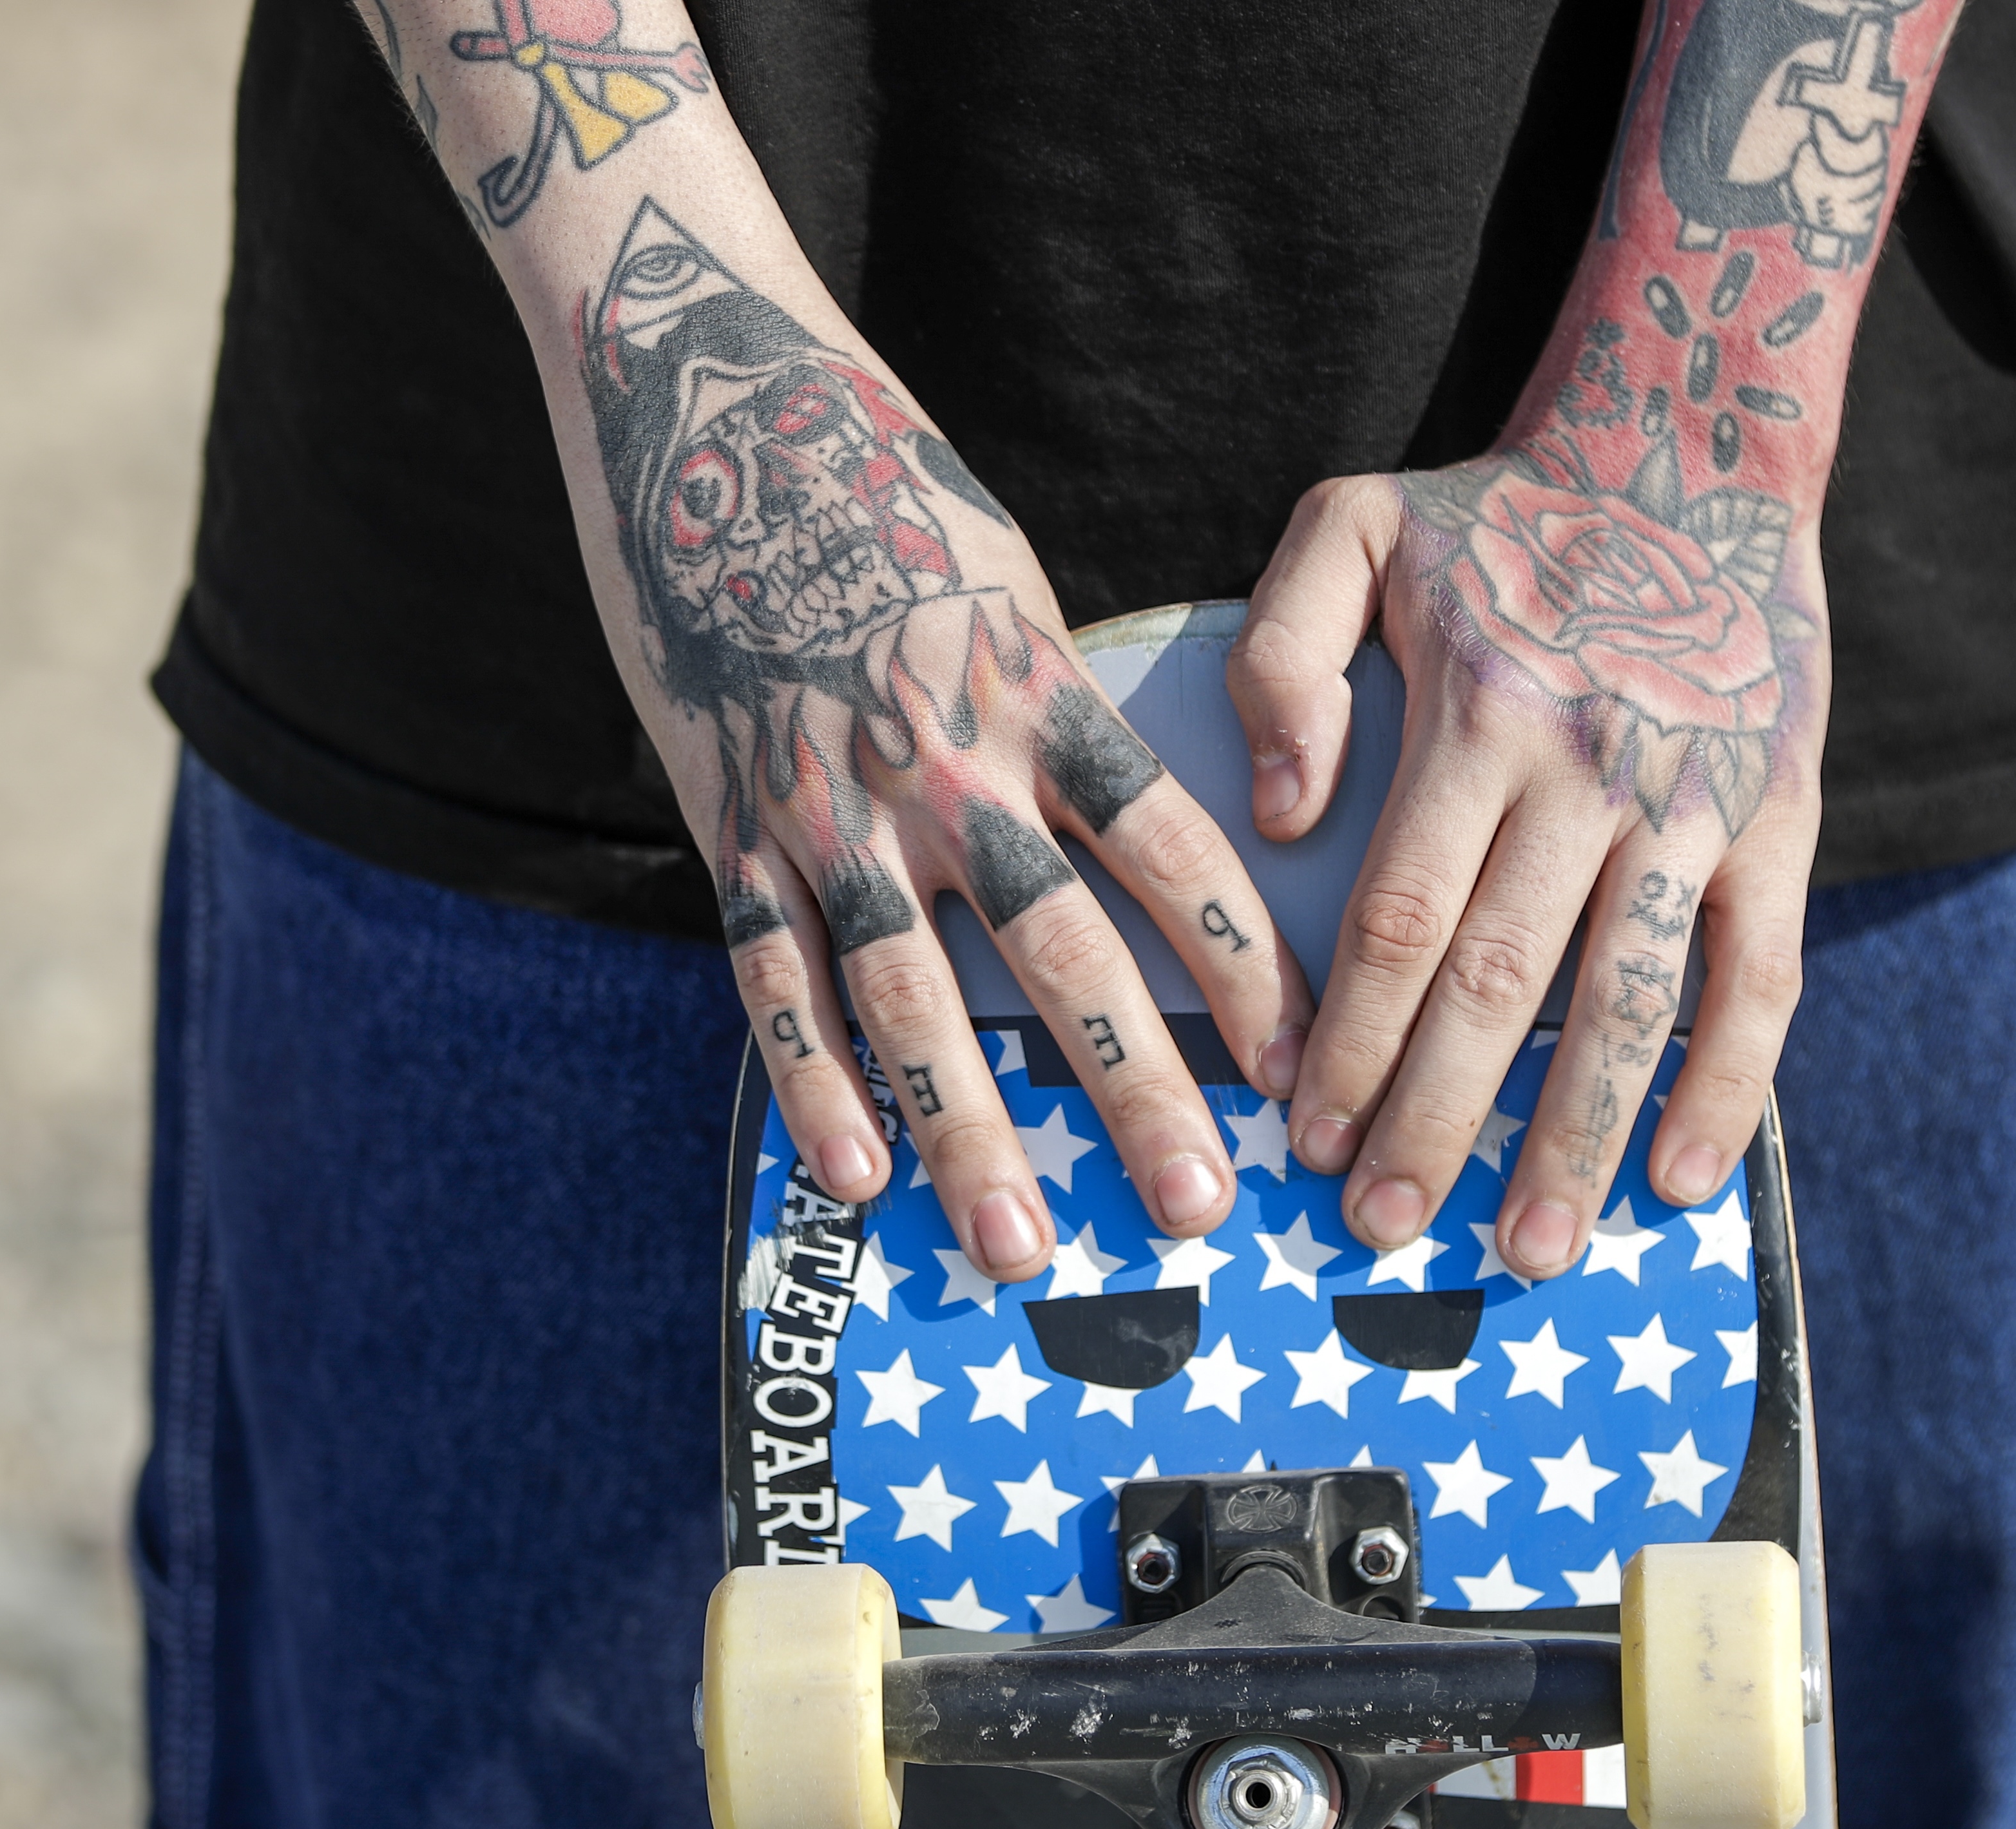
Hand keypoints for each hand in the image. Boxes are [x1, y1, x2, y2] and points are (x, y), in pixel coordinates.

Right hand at [574, 204, 1310, 1278]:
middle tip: (1198, 1205)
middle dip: (1135, 1088)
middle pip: (1062, 952)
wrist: (709, 398)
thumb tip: (1128, 821)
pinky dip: (812, 1083)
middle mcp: (946, 759)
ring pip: (912, 998)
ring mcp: (830, 801)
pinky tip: (851, 1177)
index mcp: (1039, 689)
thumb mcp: (1009, 581)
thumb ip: (1061, 707)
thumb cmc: (884, 488)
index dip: (1244, 968)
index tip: (1306, 1066)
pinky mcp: (730, 823)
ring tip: (1019, 1244)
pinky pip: (774, 977)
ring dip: (968, 1131)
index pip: (1170, 852)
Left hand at [1225, 431, 1823, 1278]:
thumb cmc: (1497, 520)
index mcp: (1481, 715)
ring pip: (1633, 1002)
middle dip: (1436, 1122)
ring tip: (1526, 1251)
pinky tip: (1682, 1183)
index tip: (1305, 1139)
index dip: (1353, 1042)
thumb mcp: (1353, 527)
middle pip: (1503, 983)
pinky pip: (1759, 978)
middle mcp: (1592, 772)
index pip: (1404, 918)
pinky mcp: (1781, 822)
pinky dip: (1727, 1087)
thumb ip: (1285, 652)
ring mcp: (1698, 805)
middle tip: (1381, 1229)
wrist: (1692, 456)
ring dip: (1578, 1139)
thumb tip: (1279, 813)